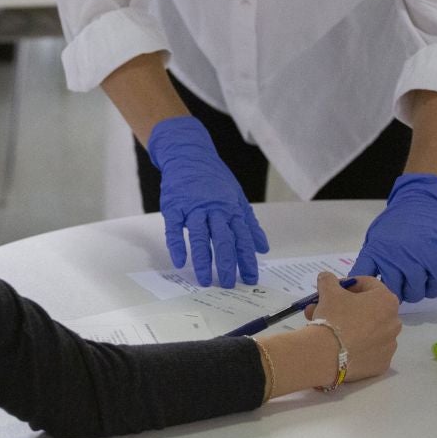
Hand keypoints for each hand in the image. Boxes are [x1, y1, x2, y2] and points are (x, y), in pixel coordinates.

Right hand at [149, 116, 268, 286]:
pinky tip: (180, 261)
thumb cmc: (213, 177)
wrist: (188, 153)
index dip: (247, 259)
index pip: (242, 238)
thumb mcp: (236, 196)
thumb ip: (248, 222)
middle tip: (228, 284)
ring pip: (200, 236)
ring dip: (203, 260)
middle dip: (227, 264)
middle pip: (223, 239)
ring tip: (204, 280)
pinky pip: (174, 228)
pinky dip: (177, 245)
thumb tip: (262, 247)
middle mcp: (214, 209)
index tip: (251, 278)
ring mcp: (192, 207)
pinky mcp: (173, 206)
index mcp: (231, 208)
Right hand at [304, 272, 400, 382]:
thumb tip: (327, 278)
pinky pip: (368, 349)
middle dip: (346, 306)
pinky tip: (338, 345)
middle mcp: (394, 322)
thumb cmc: (334, 316)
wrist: (328, 354)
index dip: (348, 284)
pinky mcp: (382, 364)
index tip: (333, 289)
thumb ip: (328, 280)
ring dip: (351, 325)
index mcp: (387, 300)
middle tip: (325, 308)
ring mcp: (390, 345)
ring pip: (369, 330)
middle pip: (369, 308)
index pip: (368, 284)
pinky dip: (356, 345)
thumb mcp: (327, 290)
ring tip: (327, 328)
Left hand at [351, 174, 436, 302]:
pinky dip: (430, 289)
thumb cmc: (396, 224)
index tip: (365, 295)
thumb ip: (370, 260)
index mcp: (376, 251)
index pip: (362, 278)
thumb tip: (359, 284)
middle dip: (393, 295)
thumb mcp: (375, 238)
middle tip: (395, 290)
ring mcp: (417, 260)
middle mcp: (395, 257)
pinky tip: (426, 282)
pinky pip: (434, 288)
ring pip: (414, 293)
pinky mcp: (436, 261)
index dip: (362, 291)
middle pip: (392, 292)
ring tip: (411, 285)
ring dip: (412, 293)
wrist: (420, 205)